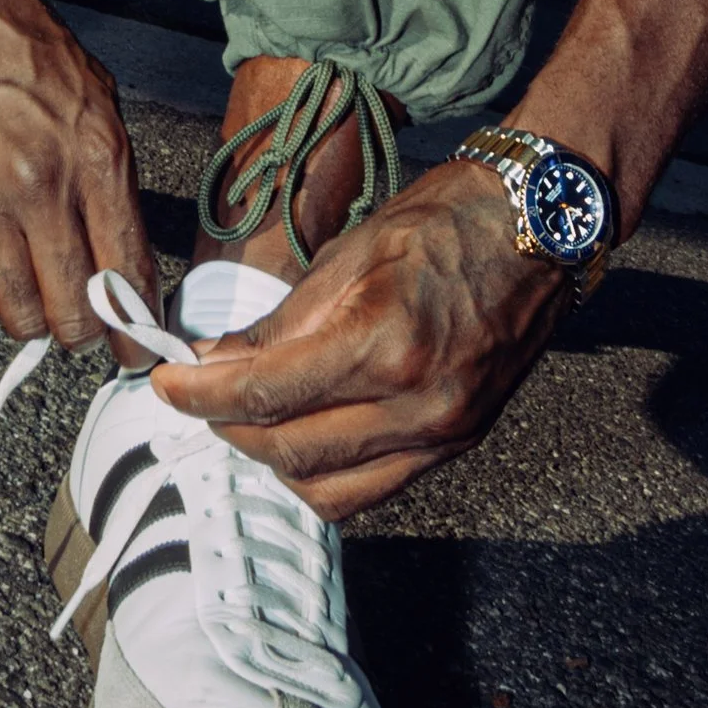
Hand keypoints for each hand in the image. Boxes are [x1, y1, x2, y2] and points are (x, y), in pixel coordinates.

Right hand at [0, 0, 156, 348]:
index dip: (136, 326)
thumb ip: (116, 190)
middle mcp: (41, 187)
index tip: (137, 348)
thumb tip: (128, 269)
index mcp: (96, 160)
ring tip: (42, 307)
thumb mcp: (104, 111)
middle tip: (88, 328)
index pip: (127, 272)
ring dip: (38, 325)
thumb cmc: (34, 57)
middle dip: (89, 334)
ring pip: (20, 314)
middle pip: (74, 308)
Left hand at [149, 162, 568, 517]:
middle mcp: (417, 403)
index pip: (266, 393)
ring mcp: (444, 433)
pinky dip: (325, 473)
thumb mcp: (352, 250)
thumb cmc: (450, 219)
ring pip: (328, 489)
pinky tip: (302, 435)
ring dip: (273, 460)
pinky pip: (373, 487)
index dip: (199, 396)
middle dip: (229, 427)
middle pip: (289, 452)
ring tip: (248, 417)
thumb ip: (283, 321)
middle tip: (199, 395)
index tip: (164, 384)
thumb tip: (217, 361)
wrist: (543, 225)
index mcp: (385, 342)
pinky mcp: (460, 444)